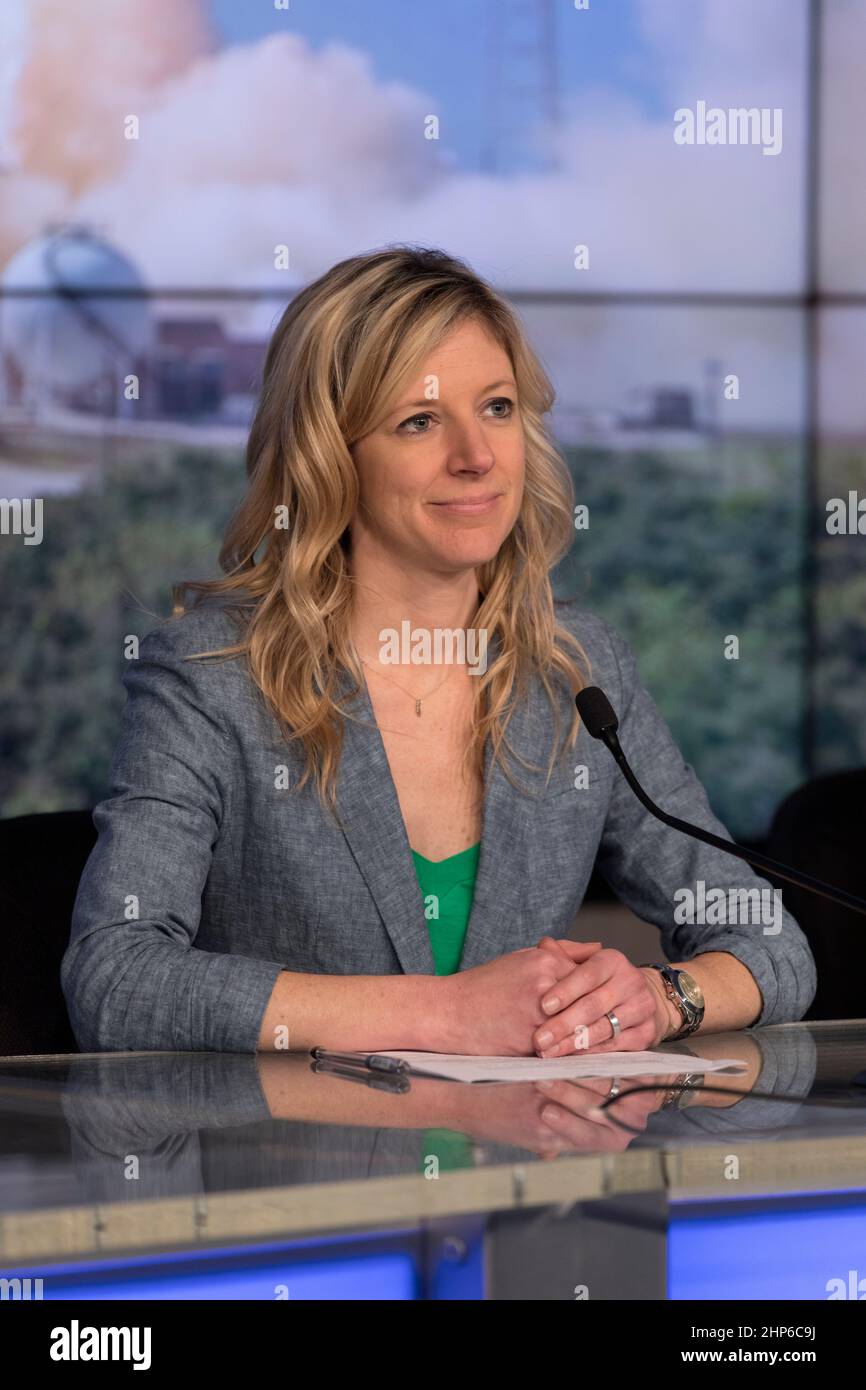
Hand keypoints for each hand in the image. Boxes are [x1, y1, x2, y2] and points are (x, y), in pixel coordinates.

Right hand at [435, 946, 584, 1055]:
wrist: (450, 1011)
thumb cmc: (485, 986)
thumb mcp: (521, 958)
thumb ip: (560, 953)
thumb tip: (597, 948)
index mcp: (546, 960)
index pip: (591, 977)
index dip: (593, 994)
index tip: (595, 1004)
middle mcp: (546, 982)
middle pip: (589, 1003)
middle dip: (594, 1017)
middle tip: (598, 1027)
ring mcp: (539, 1012)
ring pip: (579, 1028)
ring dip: (582, 1036)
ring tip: (580, 1041)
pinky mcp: (531, 1038)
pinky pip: (561, 1048)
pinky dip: (564, 1051)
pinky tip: (561, 1052)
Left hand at [530, 938, 665, 1055]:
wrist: (640, 999)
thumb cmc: (599, 981)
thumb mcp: (583, 962)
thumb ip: (563, 954)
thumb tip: (544, 945)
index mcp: (612, 961)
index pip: (587, 975)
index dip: (565, 991)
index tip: (543, 1006)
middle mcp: (631, 981)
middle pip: (594, 1005)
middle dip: (564, 1024)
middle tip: (540, 1038)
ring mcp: (642, 1007)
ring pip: (604, 1028)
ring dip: (574, 1043)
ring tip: (550, 1052)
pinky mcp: (647, 1032)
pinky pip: (616, 1046)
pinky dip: (592, 1053)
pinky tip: (572, 1057)